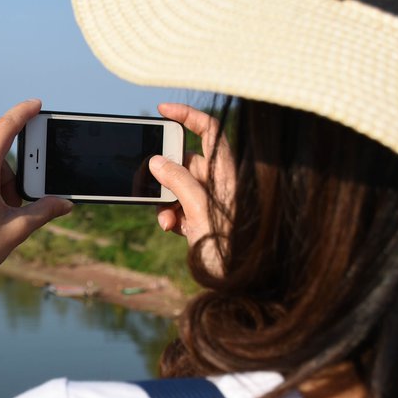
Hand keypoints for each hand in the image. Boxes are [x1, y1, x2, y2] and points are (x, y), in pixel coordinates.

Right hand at [149, 103, 235, 275]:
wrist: (245, 286)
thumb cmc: (232, 249)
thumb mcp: (200, 211)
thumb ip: (178, 182)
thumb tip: (157, 162)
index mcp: (228, 173)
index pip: (210, 131)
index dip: (187, 116)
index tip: (162, 111)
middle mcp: (222, 184)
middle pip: (187, 162)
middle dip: (165, 172)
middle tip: (152, 182)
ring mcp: (213, 203)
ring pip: (180, 188)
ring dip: (166, 200)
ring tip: (166, 218)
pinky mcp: (205, 221)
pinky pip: (182, 208)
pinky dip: (172, 215)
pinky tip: (171, 228)